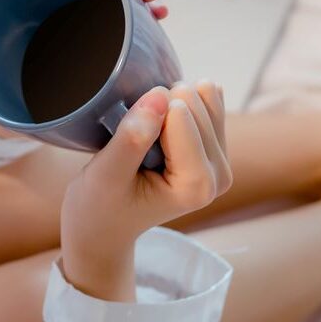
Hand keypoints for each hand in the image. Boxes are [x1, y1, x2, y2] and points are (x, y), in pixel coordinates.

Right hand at [60, 81, 231, 300]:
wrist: (104, 225)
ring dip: (169, 104)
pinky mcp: (217, 148)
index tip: (127, 142)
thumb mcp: (105, 174)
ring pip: (204, 95)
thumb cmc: (99, 205)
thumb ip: (132, 139)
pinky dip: (179, 100)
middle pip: (195, 103)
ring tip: (147, 139)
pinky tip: (162, 125)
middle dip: (160, 109)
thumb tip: (159, 96)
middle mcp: (219, 175)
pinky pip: (208, 99)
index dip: (145, 114)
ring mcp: (221, 161)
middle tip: (136, 144)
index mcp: (196, 186)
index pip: (180, 116)